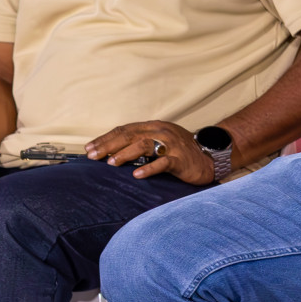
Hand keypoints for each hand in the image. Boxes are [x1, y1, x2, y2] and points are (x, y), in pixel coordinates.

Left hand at [86, 121, 215, 184]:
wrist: (211, 157)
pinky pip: (163, 163)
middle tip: (92, 155)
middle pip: (130, 135)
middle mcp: (161, 132)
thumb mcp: (161, 141)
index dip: (106, 138)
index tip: (89, 148)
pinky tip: (137, 175)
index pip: (125, 129)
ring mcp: (172, 145)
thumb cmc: (183, 151)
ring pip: (143, 145)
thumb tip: (114, 150)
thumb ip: (142, 141)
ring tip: (110, 163)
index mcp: (154, 126)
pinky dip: (149, 169)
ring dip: (125, 154)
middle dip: (108, 145)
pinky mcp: (180, 160)